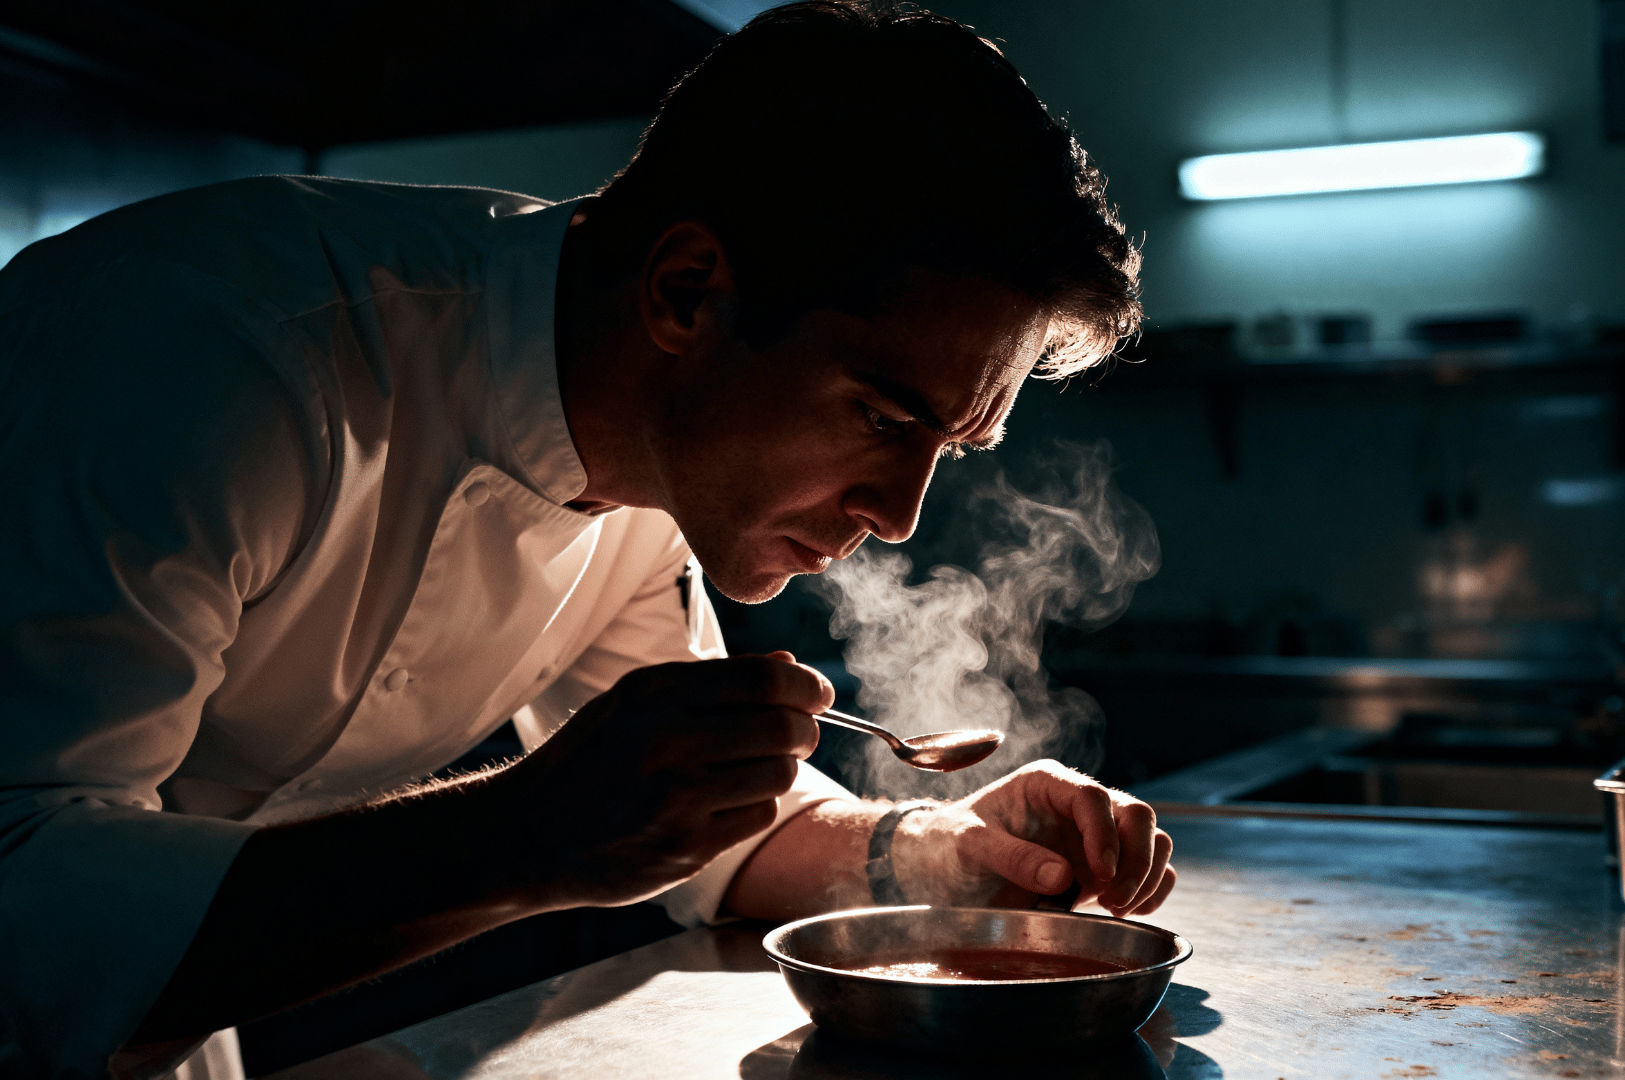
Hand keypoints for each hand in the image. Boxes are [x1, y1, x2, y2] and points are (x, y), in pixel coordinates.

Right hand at [497, 653, 827, 908]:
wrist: (527, 834)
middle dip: (804, 729)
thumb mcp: (634, 703)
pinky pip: (758, 817)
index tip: (817, 693)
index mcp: (654, 692)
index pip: (763, 680)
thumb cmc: (587, 761)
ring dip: (781, 769)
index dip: (805, 686)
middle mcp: (666, 740)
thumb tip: (790, 666)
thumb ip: (713, 683)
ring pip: (778, 775)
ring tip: (756, 768)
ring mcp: (676, 798)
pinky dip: (757, 805)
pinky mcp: (685, 847)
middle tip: (799, 733)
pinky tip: (729, 801)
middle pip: (782, 728)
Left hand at [894, 760, 1174, 916]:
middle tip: (1115, 900)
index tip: (1101, 874)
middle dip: (1137, 858)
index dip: (1105, 834)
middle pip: (1136, 815)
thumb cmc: (949, 845)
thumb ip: (1012, 856)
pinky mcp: (1100, 868)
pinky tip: (1130, 910)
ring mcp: (1093, 836)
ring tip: (1117, 907)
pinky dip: (1152, 890)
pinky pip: (1148, 870)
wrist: (942, 870)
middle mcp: (1076, 805)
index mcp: (1045, 783)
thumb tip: (1063, 876)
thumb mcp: (968, 845)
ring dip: (1148, 875)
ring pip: (1151, 840)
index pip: (1093, 796)